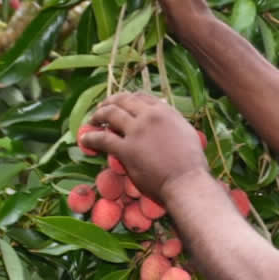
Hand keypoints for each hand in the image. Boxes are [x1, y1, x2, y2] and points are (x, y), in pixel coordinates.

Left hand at [82, 92, 208, 200]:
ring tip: (92, 120)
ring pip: (110, 114)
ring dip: (98, 115)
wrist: (187, 182)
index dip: (129, 99)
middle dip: (110, 102)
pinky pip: (103, 139)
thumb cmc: (193, 165)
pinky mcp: (126, 149)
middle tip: (103, 107)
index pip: (142, 97)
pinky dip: (91, 138)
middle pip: (123, 101)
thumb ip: (174, 123)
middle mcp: (149, 116)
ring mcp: (136, 132)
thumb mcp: (187, 134)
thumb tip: (166, 117)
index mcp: (166, 112)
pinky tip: (85, 140)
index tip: (123, 103)